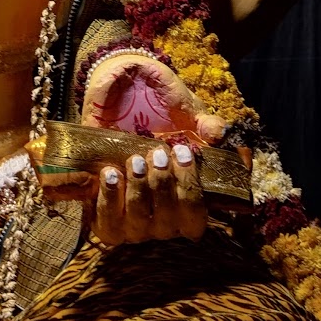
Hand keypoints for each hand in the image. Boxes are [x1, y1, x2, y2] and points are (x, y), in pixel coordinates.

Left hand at [40, 49, 221, 244]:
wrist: (115, 97)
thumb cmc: (158, 114)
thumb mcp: (184, 113)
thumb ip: (205, 124)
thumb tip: (218, 133)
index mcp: (184, 202)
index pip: (194, 218)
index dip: (190, 190)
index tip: (183, 154)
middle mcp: (160, 220)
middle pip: (166, 222)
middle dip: (162, 186)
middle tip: (157, 155)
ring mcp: (131, 222)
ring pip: (136, 223)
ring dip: (138, 190)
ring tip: (135, 161)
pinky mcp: (102, 215)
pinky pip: (105, 221)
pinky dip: (108, 197)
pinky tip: (109, 173)